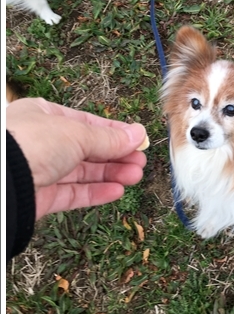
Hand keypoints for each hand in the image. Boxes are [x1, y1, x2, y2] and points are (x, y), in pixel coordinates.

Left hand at [6, 98, 147, 219]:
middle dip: (117, 155)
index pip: (87, 123)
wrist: (0, 182)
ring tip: (135, 176)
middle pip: (88, 149)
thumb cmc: (28, 144)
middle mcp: (42, 142)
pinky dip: (97, 192)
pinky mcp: (41, 197)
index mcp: (44, 116)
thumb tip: (137, 134)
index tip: (137, 139)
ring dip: (112, 174)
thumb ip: (109, 138)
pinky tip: (117, 191)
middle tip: (140, 161)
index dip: (115, 131)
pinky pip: (74, 194)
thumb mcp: (77, 133)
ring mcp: (41, 170)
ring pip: (83, 173)